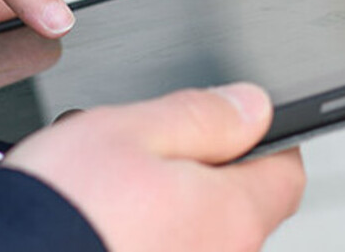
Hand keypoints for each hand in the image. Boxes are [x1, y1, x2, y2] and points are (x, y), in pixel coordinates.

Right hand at [5, 84, 306, 251]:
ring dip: (161, 207)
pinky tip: (96, 221)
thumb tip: (252, 106)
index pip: (285, 172)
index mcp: (231, 214)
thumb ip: (201, 115)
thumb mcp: (127, 130)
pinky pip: (157, 250)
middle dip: (197, 173)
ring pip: (191, 233)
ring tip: (103, 188)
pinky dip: (135, 236)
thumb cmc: (59, 213)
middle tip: (143, 151)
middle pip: (235, 206)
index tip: (234, 123)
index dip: (261, 139)